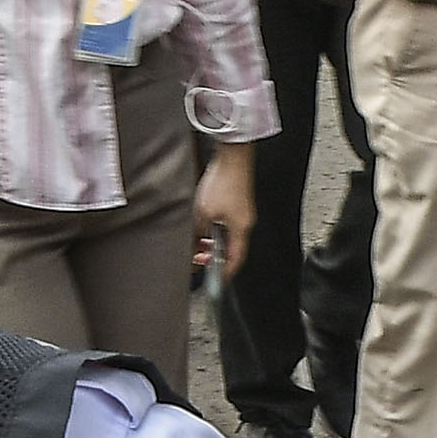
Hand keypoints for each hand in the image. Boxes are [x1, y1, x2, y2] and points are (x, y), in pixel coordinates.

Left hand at [193, 143, 255, 277]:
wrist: (232, 156)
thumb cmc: (223, 182)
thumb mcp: (203, 213)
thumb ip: (197, 232)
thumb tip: (192, 245)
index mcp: (241, 230)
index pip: (234, 261)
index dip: (223, 273)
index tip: (213, 281)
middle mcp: (244, 223)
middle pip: (230, 250)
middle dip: (213, 257)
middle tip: (197, 259)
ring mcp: (242, 213)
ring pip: (226, 236)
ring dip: (211, 243)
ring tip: (196, 242)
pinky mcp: (237, 203)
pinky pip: (225, 224)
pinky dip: (214, 230)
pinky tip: (202, 225)